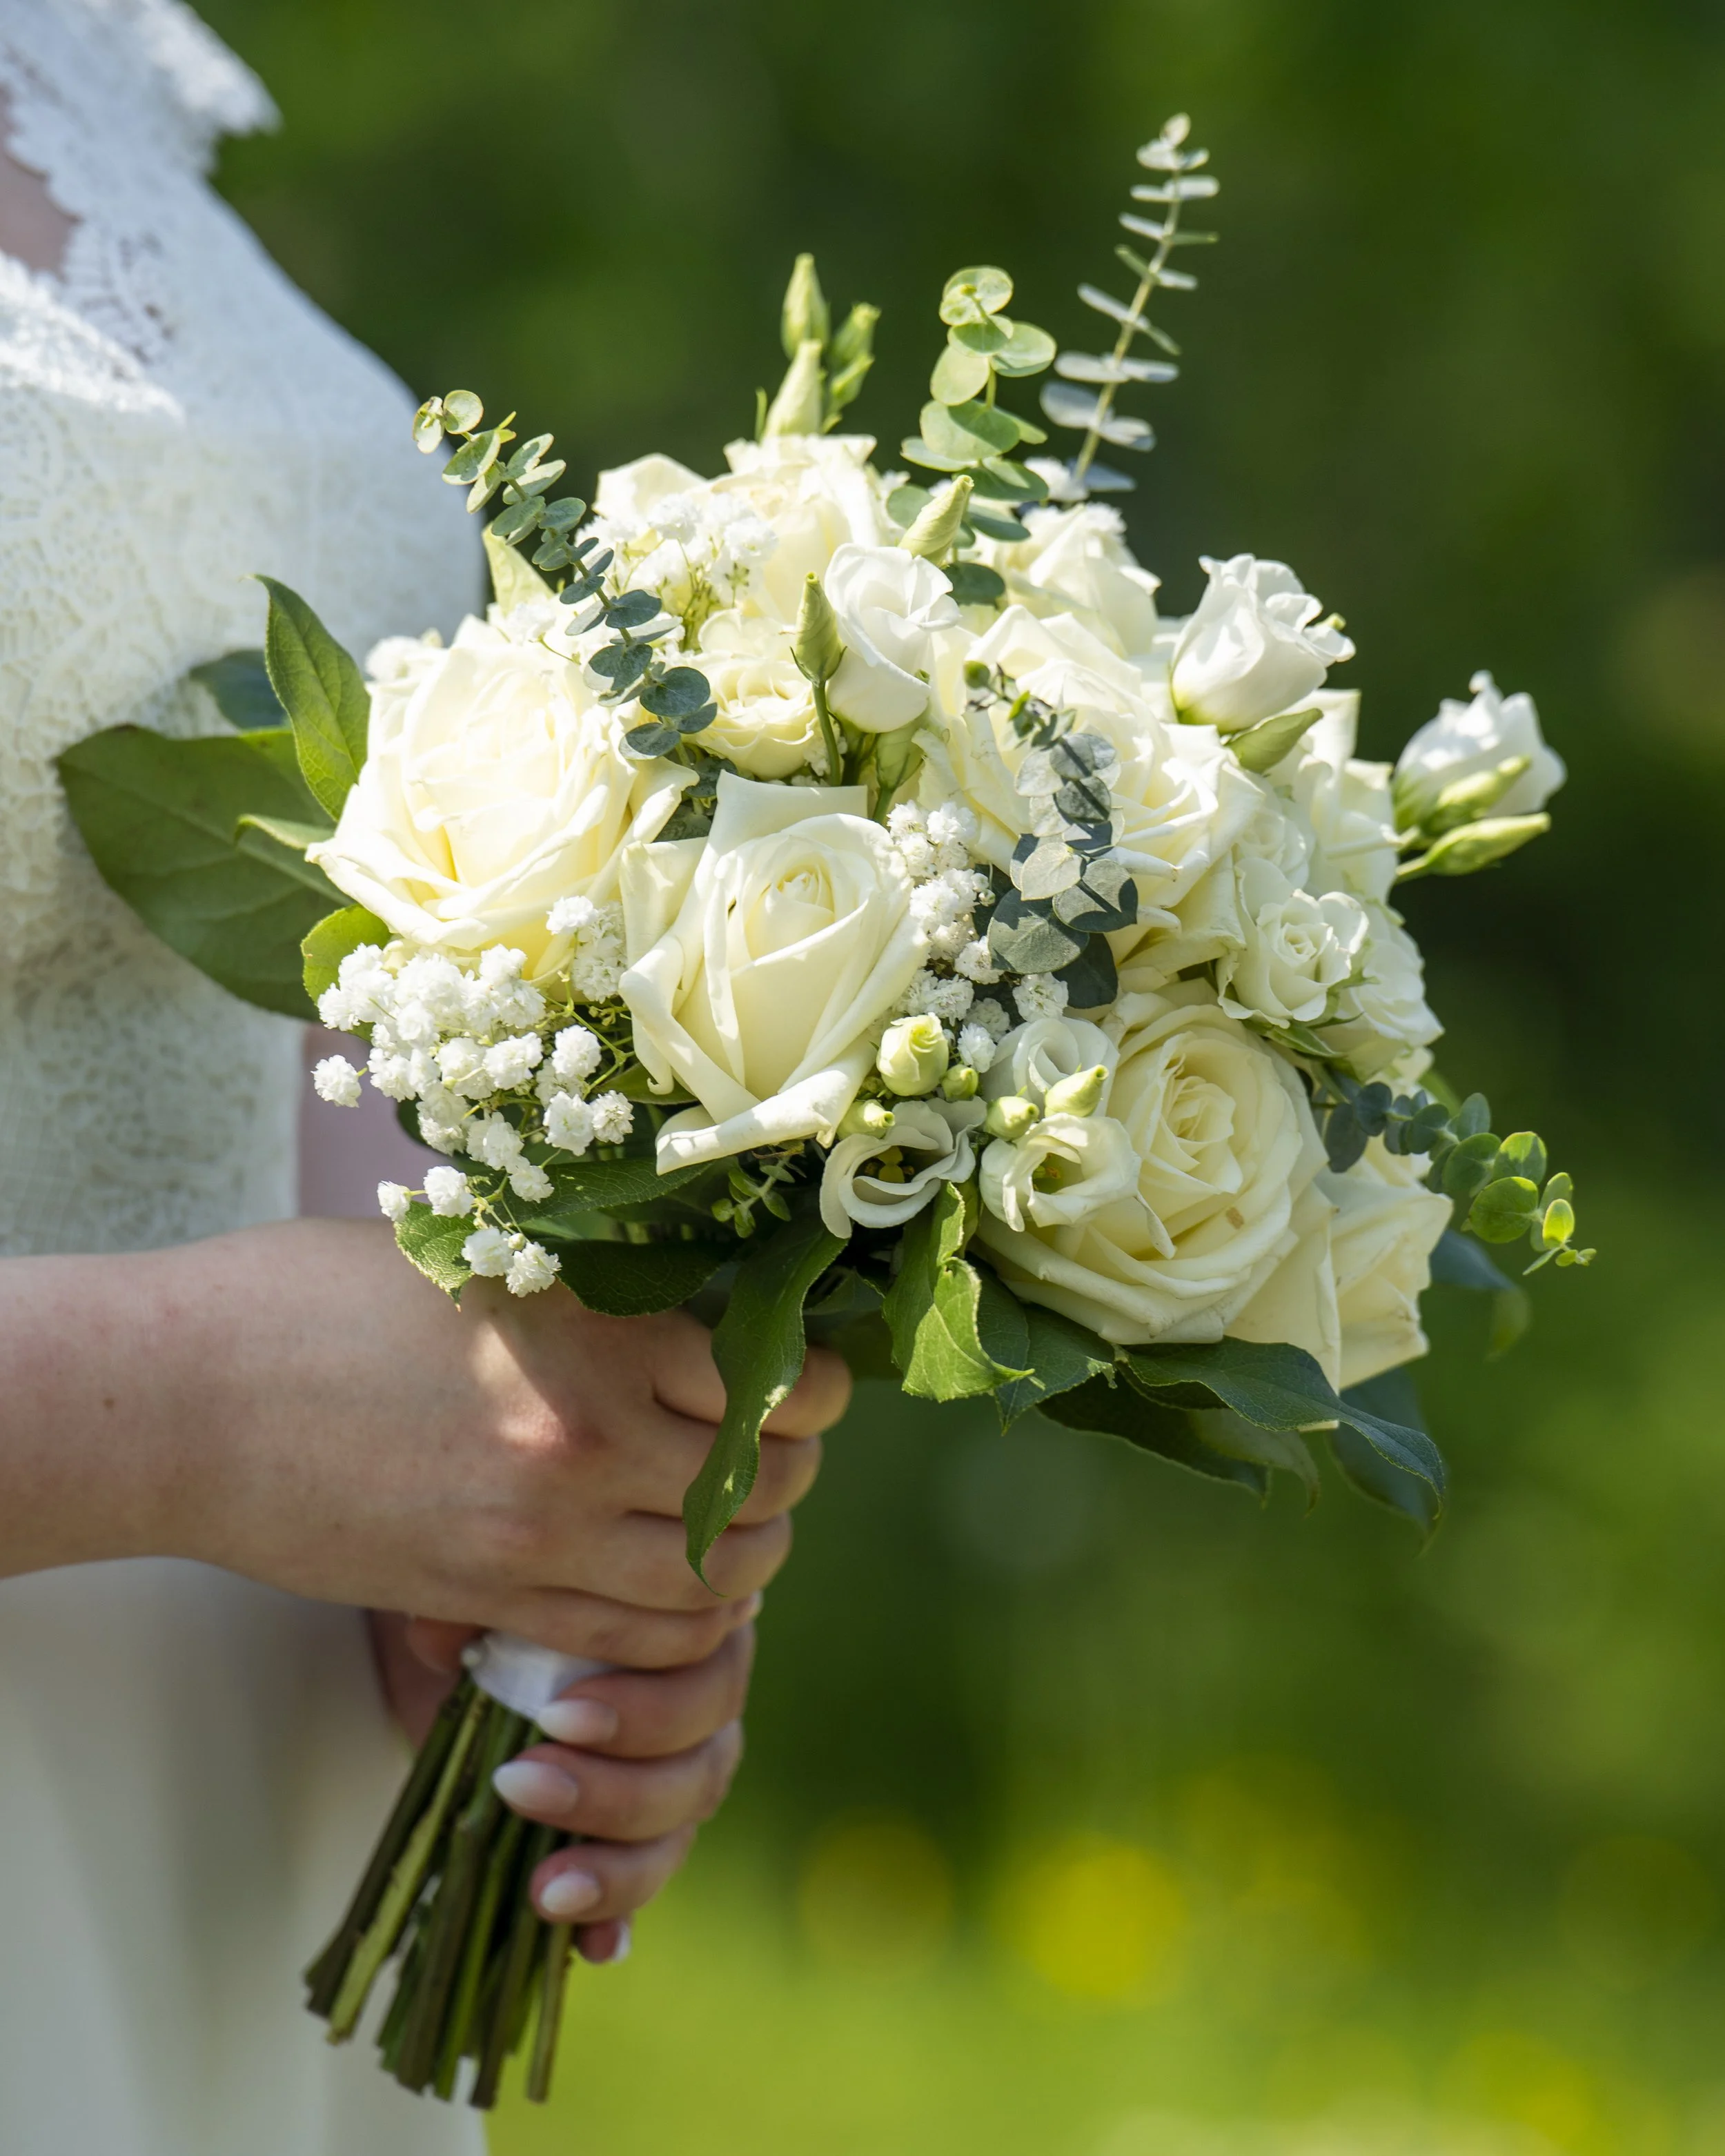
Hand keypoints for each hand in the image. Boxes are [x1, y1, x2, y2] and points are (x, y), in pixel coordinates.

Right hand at [0, 1220, 848, 1668]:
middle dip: (792, 1470)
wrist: (186, 1399)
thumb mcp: (483, 1259)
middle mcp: (584, 1448)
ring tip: (731, 1517)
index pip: (777, 1384)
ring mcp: (538, 1541)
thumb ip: (598, 1300)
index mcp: (592, 1341)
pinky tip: (673, 1583)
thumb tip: (697, 1313)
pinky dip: (682, 1621)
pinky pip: (634, 1639)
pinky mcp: (488, 1601)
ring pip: (717, 1581)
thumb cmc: (318, 1297)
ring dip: (747, 1553)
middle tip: (776, 1444)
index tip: (812, 1373)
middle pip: (766, 1489)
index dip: (818, 1385)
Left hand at [371, 1609, 757, 1961]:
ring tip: (542, 1887)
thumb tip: (440, 1636)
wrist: (472, 1627)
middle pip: (702, 1765)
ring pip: (680, 1831)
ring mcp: (680, 1772)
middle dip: (615, 1789)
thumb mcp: (486, 1584)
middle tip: (521, 1785)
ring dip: (617, 1865)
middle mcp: (705, 1702)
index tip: (555, 1717)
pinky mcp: (636, 1833)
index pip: (704, 1673)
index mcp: (692, 1627)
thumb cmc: (503, 1590)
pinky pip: (644, 1883)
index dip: (643, 1708)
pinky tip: (590, 1944)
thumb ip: (479, 1598)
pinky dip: (619, 1915)